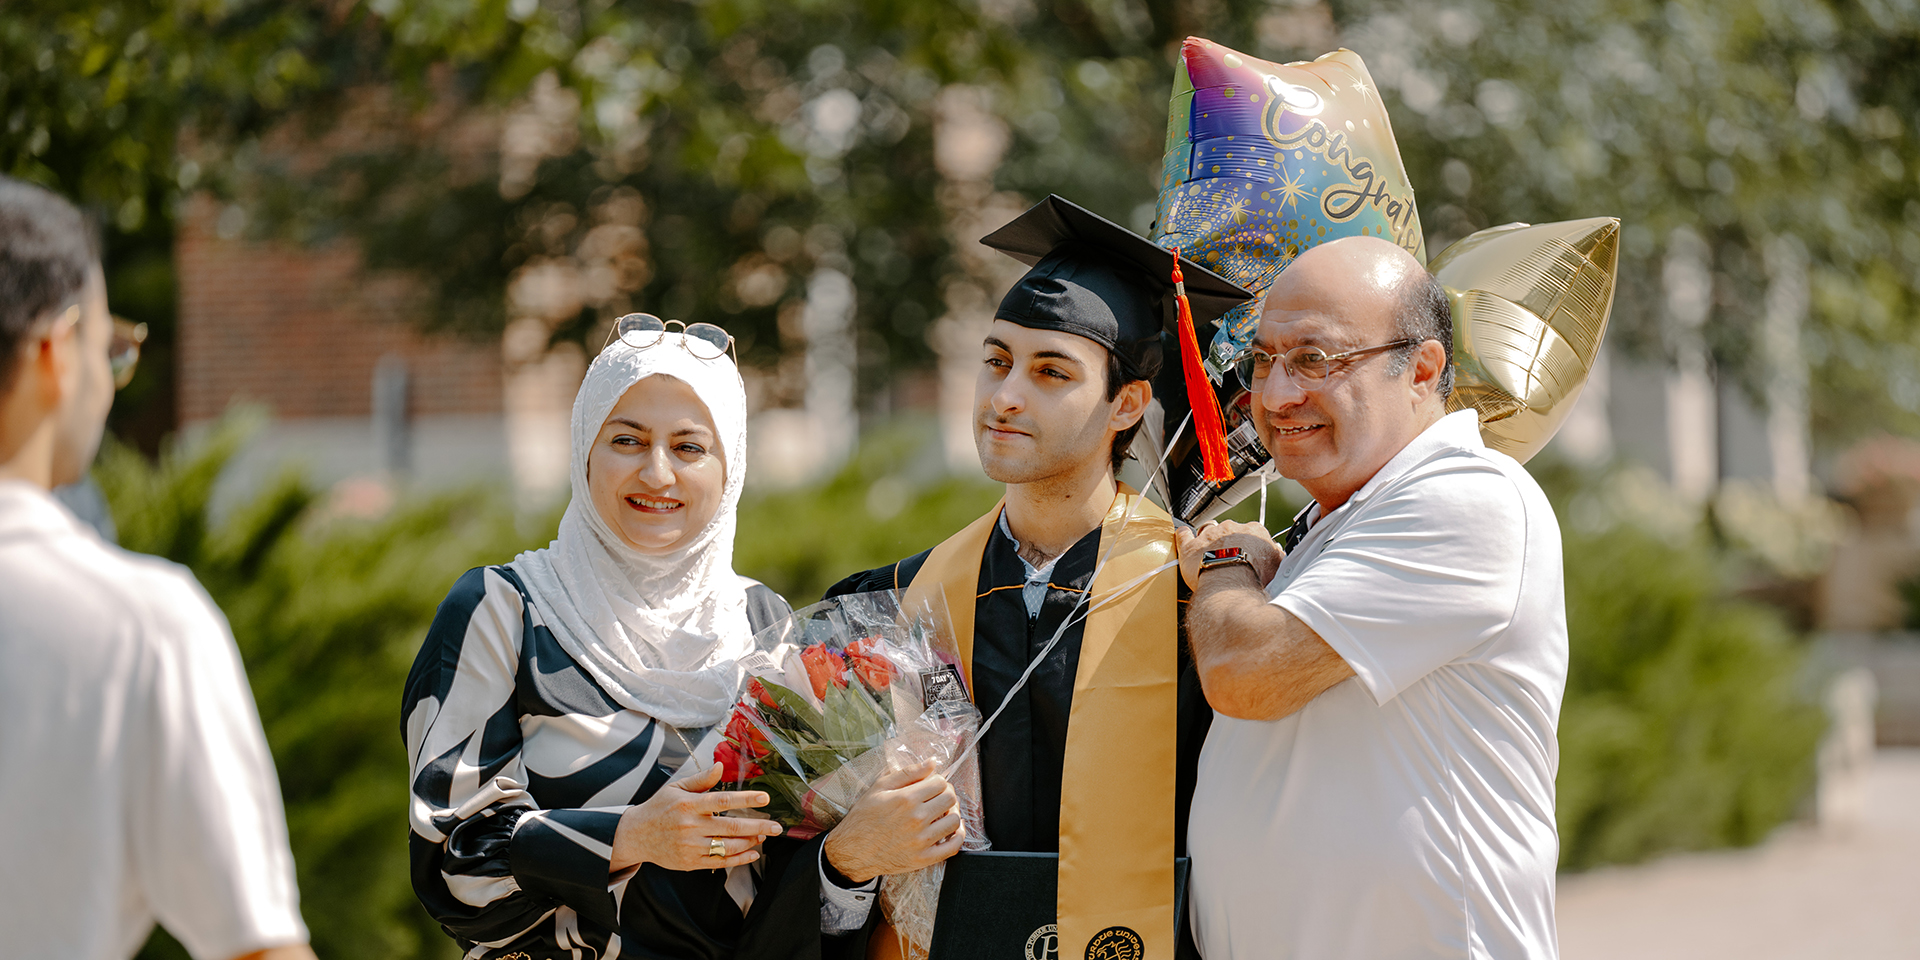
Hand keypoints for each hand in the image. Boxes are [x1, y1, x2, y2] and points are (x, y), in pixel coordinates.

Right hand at [611, 762, 782, 872]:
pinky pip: (719, 862)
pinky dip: (738, 859)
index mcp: (689, 805)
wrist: (635, 835)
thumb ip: (701, 779)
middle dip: (758, 826)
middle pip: (731, 827)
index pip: (723, 801)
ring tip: (763, 836)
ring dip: (750, 842)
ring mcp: (690, 847)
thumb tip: (721, 766)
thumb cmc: (658, 808)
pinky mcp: (690, 862)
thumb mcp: (676, 788)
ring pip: (727, 847)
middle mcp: (690, 826)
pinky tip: (752, 852)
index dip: (746, 799)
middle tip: (776, 826)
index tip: (765, 797)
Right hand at [822, 760, 963, 883]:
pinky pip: (953, 847)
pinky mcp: (923, 858)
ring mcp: (921, 841)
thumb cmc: (864, 818)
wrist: (852, 851)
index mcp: (906, 799)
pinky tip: (950, 831)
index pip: (940, 782)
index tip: (932, 785)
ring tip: (941, 814)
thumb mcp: (879, 787)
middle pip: (950, 799)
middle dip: (946, 794)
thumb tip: (932, 762)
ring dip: (951, 814)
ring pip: (954, 821)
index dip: (938, 781)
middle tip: (937, 798)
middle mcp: (916, 819)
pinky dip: (957, 837)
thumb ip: (908, 773)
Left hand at [1177, 520, 1282, 589]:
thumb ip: (1276, 558)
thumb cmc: (1254, 579)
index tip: (1248, 552)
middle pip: (1229, 529)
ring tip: (1209, 550)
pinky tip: (1184, 535)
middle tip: (1229, 557)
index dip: (1249, 543)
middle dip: (1229, 541)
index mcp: (1254, 531)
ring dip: (1208, 538)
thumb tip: (1278, 554)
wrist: (1231, 586)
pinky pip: (1184, 534)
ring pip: (1207, 529)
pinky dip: (1184, 534)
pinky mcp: (1190, 546)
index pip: (1252, 531)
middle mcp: (1231, 528)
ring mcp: (1209, 535)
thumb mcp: (1276, 568)